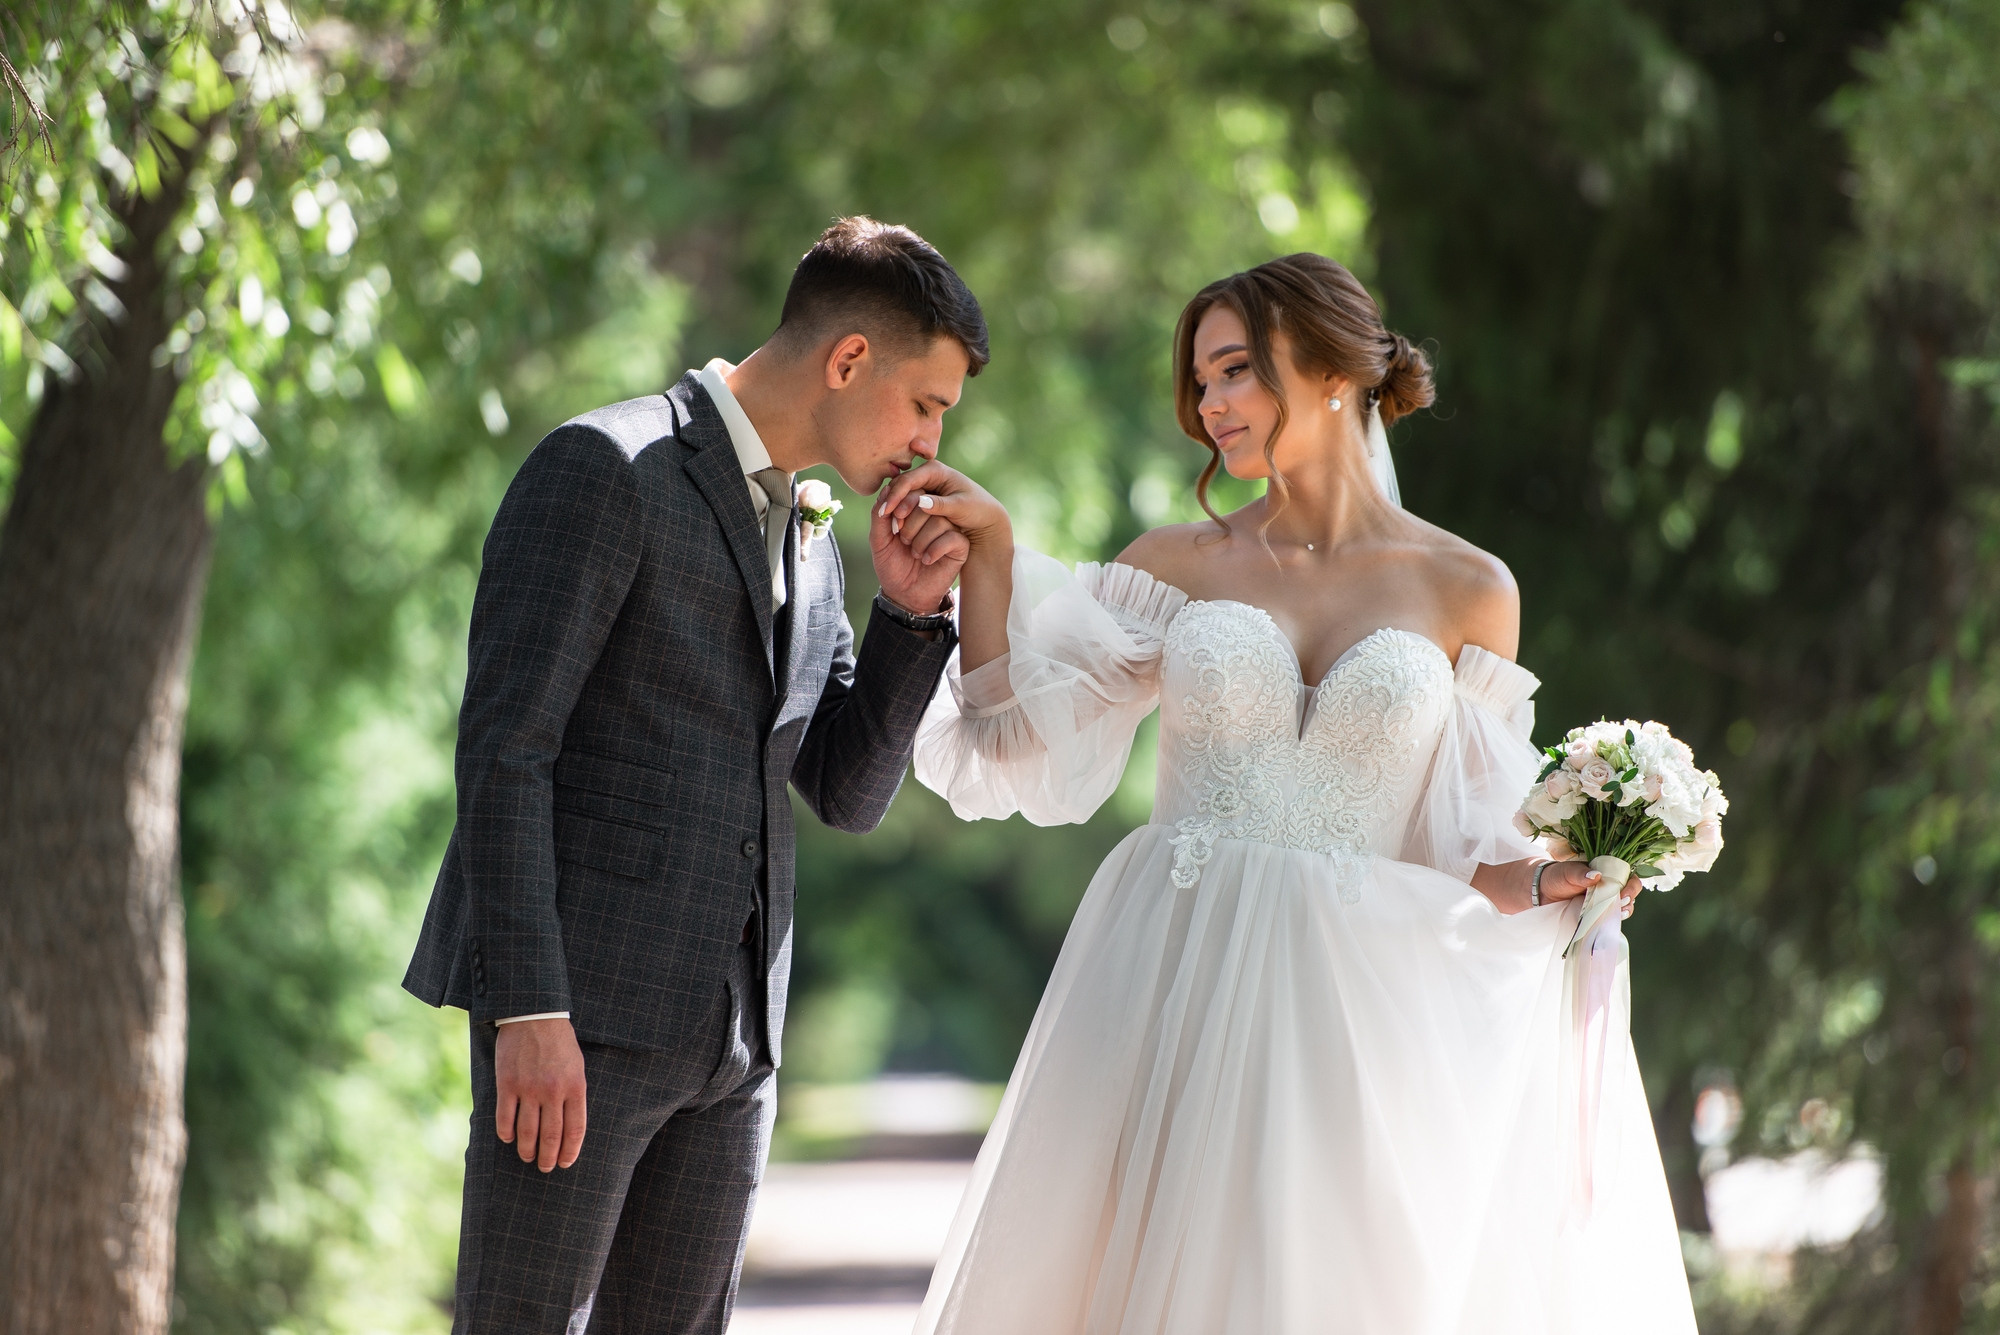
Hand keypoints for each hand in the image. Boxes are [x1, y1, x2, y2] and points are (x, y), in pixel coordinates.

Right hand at [494, 1017, 586, 1171]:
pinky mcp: (507, 1084)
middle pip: (551, 1136)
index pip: (576, 1129)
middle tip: (545, 1168)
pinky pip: (505, 1118)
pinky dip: (506, 1133)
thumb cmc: (560, 1042)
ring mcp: (529, 1089)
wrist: (534, 1015)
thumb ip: (574, 1094)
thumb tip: (570, 1126)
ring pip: (527, 1132)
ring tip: (528, 1157)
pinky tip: (508, 1139)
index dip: (570, 1151)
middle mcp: (553, 1091)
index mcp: (575, 1086)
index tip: (565, 1163)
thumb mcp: (577, 1066)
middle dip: (548, 1157)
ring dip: (527, 1150)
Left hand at [869, 460, 1011, 616]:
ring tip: (915, 554)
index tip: (893, 527)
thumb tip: (888, 488)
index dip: (902, 505)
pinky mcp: (960, 546)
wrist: (903, 594)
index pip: (914, 491)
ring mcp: (949, 530)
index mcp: (916, 510)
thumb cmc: (892, 565)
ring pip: (939, 521)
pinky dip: (934, 550)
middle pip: (927, 503)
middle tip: (904, 541)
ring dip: (921, 540)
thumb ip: (880, 514)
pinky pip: (952, 538)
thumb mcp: (879, 538)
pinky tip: (927, 561)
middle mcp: (935, 516)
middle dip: (910, 524)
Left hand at [1535, 860, 1643, 917]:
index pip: (1628, 878)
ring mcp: (1603, 904)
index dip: (1631, 886)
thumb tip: (1596, 876)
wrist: (1541, 892)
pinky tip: (1610, 924)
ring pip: (1622, 909)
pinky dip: (1612, 923)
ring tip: (1619, 915)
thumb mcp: (1567, 871)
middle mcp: (1608, 889)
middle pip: (1629, 895)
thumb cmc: (1556, 876)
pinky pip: (1608, 921)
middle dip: (1630, 901)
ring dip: (1624, 912)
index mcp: (1606, 874)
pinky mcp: (1596, 917)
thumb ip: (1581, 873)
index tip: (1623, 894)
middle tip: (1621, 906)